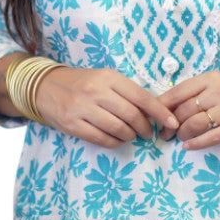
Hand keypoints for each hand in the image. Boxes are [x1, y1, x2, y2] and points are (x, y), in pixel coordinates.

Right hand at [36, 67, 178, 147]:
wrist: (46, 86)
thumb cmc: (83, 82)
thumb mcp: (105, 78)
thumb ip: (127, 91)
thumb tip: (155, 111)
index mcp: (109, 77)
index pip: (141, 96)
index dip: (160, 112)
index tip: (172, 123)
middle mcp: (96, 91)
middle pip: (132, 115)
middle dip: (145, 128)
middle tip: (149, 133)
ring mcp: (82, 108)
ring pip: (118, 129)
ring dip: (131, 136)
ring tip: (133, 135)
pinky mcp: (73, 125)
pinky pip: (102, 139)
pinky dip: (115, 142)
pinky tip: (118, 139)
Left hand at [158, 71, 219, 149]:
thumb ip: (203, 90)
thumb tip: (176, 104)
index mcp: (212, 78)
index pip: (177, 91)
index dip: (162, 105)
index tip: (154, 116)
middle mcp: (218, 91)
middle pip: (182, 110)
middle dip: (169, 124)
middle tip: (164, 133)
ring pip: (193, 124)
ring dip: (181, 134)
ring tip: (179, 139)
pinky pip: (210, 138)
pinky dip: (195, 144)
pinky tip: (188, 147)